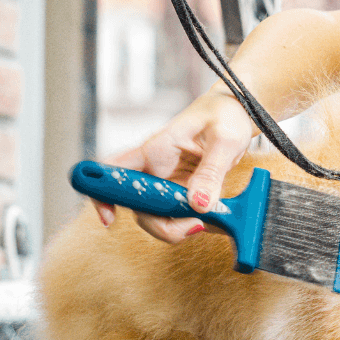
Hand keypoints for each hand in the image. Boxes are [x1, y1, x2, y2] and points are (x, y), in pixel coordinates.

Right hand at [93, 88, 255, 242]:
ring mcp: (169, 183)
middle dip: (162, 226)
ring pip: (158, 218)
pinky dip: (196, 223)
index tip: (109, 218)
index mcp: (154, 150)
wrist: (238, 112)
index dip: (102, 194)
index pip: (113, 170)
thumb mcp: (224, 140)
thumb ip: (211, 172)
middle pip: (138, 208)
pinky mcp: (184, 193)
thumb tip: (199, 204)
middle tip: (194, 225)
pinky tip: (217, 220)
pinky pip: (180, 216)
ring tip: (210, 220)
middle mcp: (156, 170)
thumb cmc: (225, 114)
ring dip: (180, 227)